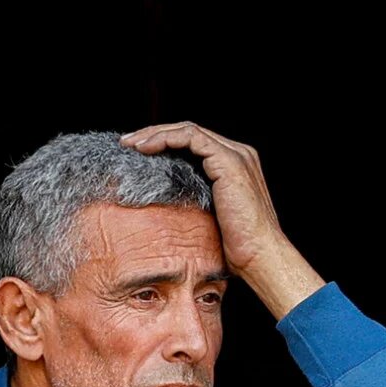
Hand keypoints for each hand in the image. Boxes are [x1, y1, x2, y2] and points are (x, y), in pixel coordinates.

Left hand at [120, 122, 325, 318]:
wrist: (259, 256)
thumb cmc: (237, 248)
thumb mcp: (209, 217)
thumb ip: (195, 198)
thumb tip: (164, 200)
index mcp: (234, 164)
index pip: (194, 142)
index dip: (164, 142)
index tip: (137, 153)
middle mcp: (238, 153)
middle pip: (189, 132)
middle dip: (154, 134)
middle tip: (126, 143)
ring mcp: (236, 154)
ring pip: (187, 130)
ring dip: (155, 133)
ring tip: (130, 144)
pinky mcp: (229, 161)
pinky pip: (191, 138)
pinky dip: (165, 139)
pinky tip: (145, 149)